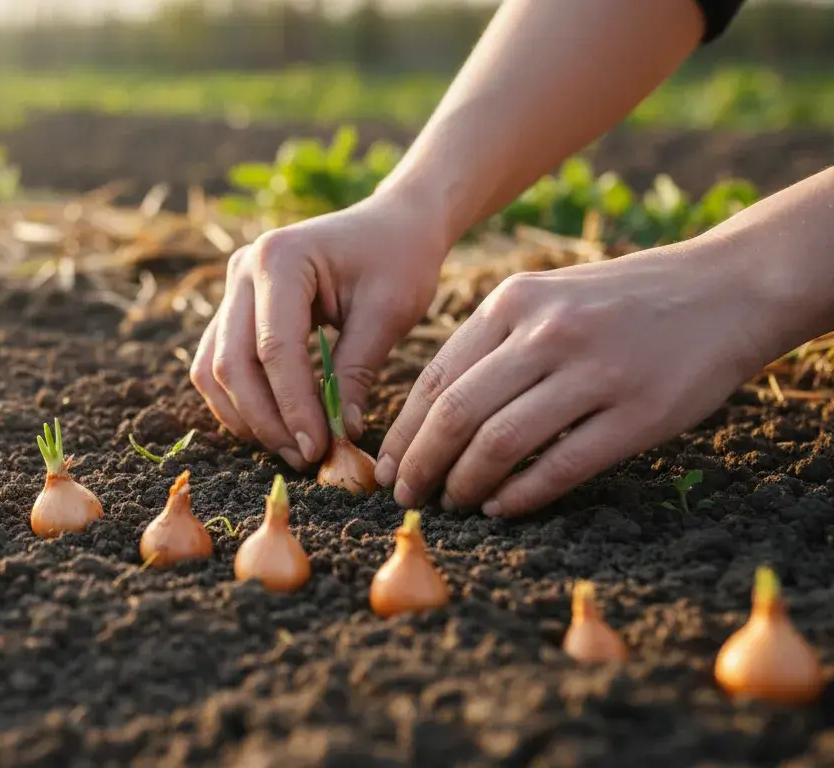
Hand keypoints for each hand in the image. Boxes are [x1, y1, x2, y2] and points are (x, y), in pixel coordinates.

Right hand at [190, 183, 450, 469]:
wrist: (392, 224)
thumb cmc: (398, 259)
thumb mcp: (389, 312)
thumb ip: (357, 372)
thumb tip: (341, 437)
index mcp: (280, 258)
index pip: (275, 348)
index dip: (293, 406)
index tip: (319, 449)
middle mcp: (242, 269)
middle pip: (232, 363)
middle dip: (266, 419)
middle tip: (304, 458)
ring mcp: (232, 287)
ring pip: (214, 369)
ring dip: (246, 417)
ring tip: (290, 449)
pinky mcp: (234, 307)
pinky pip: (218, 363)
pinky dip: (240, 401)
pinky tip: (275, 427)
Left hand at [376, 240, 778, 517]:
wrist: (726, 288)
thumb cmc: (622, 302)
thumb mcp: (548, 297)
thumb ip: (493, 343)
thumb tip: (429, 413)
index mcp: (513, 303)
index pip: (437, 378)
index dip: (404, 431)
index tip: (386, 466)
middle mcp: (546, 334)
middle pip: (456, 415)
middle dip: (422, 464)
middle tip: (407, 496)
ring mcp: (593, 373)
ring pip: (501, 443)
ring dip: (465, 483)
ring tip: (453, 503)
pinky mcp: (636, 413)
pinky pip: (561, 465)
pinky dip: (522, 493)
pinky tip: (501, 507)